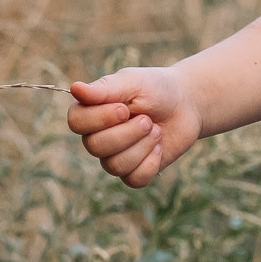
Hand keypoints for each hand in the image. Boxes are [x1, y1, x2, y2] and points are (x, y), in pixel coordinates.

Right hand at [68, 67, 202, 186]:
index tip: (124, 108)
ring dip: (142, 146)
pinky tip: (159, 147)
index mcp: (91, 111)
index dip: (100, 119)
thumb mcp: (132, 82)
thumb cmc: (156, 89)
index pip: (76, 122)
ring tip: (155, 130)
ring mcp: (114, 156)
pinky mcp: (134, 172)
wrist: (186, 104)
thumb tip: (74, 88)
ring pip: (114, 166)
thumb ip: (104, 89)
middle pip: (95, 147)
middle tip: (147, 120)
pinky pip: (134, 179)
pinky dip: (151, 163)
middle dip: (128, 133)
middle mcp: (97, 137)